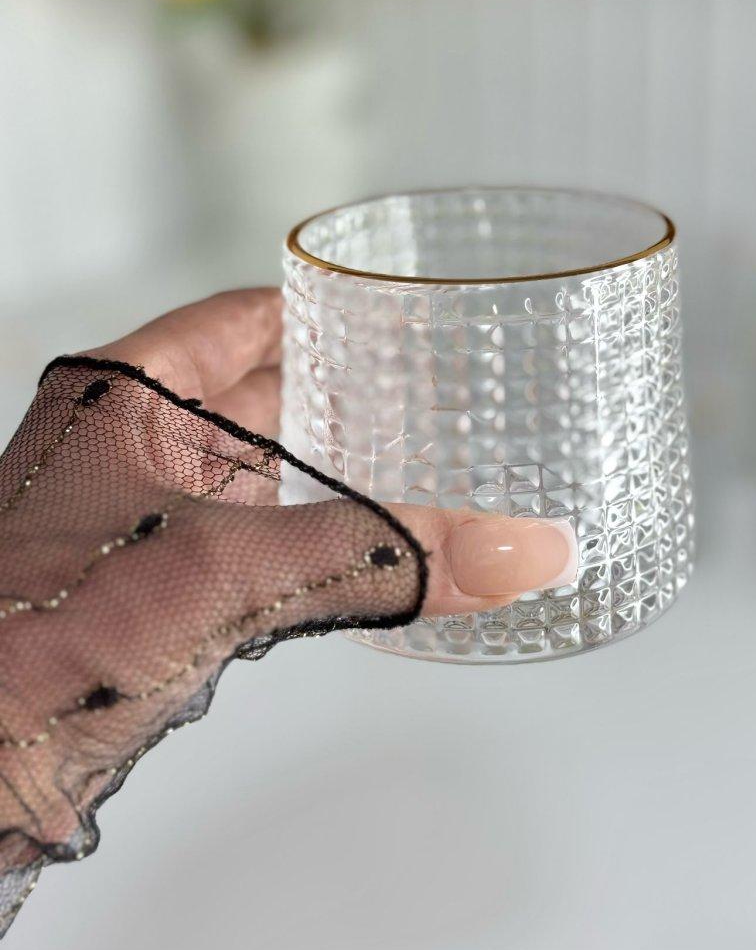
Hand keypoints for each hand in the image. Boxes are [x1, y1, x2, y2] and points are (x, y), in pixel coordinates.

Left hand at [91, 288, 577, 613]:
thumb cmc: (35, 638)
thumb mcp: (224, 570)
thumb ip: (375, 557)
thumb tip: (513, 552)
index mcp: (126, 395)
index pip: (247, 319)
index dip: (327, 311)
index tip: (405, 313)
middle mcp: (137, 445)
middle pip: (266, 395)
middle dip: (351, 397)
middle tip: (446, 392)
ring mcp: (149, 519)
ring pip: (268, 475)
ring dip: (338, 473)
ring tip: (434, 463)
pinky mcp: (163, 588)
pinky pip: (261, 543)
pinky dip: (318, 542)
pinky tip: (378, 550)